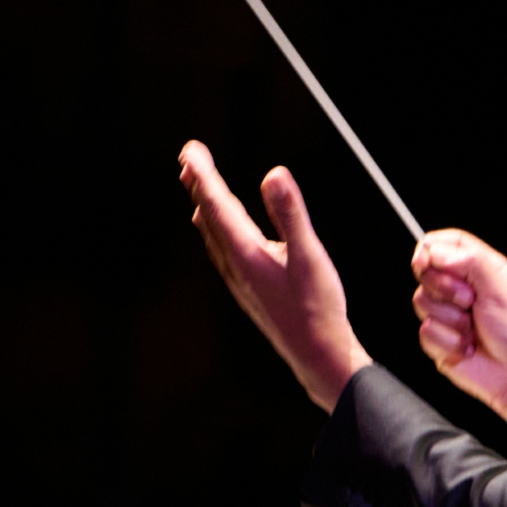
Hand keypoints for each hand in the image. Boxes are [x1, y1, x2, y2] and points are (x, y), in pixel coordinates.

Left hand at [179, 142, 371, 410]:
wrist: (317, 357)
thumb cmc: (317, 309)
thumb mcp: (309, 257)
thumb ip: (291, 214)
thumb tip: (273, 174)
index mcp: (245, 253)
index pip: (217, 204)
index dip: (203, 174)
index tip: (190, 149)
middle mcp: (234, 265)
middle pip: (209, 217)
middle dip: (199, 185)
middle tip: (188, 158)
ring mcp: (239, 280)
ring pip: (213, 235)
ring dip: (205, 206)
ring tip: (197, 187)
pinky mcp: (249, 289)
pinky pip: (223, 250)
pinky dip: (218, 228)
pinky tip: (224, 233)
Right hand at [409, 229, 506, 451]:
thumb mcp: (502, 287)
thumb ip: (470, 261)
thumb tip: (435, 251)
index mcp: (482, 270)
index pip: (446, 244)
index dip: (431, 248)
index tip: (427, 260)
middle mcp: (463, 289)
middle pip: (426, 271)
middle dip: (445, 288)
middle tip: (470, 301)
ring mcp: (449, 314)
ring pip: (421, 301)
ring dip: (450, 319)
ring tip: (473, 330)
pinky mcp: (440, 340)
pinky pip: (425, 331)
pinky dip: (447, 341)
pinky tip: (468, 347)